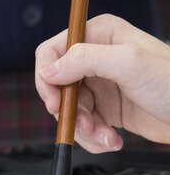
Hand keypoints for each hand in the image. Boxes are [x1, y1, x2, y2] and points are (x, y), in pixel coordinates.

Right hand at [35, 14, 169, 151]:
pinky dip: (94, 138)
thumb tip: (48, 70)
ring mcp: (100, 85)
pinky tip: (113, 139)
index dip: (47, 78)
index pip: (52, 51)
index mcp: (99, 35)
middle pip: (58, 88)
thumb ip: (85, 60)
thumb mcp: (128, 64)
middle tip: (87, 125)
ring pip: (70, 112)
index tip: (54, 103)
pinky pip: (84, 126)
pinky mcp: (105, 109)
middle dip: (70, 112)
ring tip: (107, 136)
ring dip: (85, 130)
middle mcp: (95, 58)